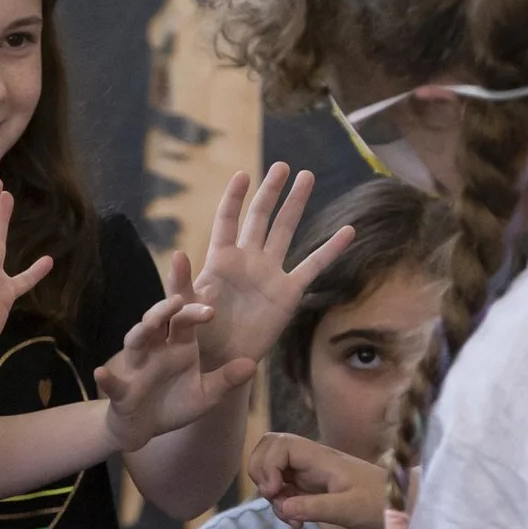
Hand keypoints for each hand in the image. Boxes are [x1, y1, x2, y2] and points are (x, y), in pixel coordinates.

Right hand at [97, 293, 259, 448]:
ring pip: (136, 341)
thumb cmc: (175, 404)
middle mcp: (156, 350)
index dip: (197, 307)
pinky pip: (113, 383)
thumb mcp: (207, 395)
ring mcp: (137, 368)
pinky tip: (100, 373)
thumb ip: (226, 379)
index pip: (187, 320)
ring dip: (143, 329)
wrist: (145, 429)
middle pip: (159, 321)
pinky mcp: (121, 391)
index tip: (213, 291)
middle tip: (180, 299)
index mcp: (179, 346)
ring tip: (153, 319)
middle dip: (167, 308)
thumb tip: (252, 364)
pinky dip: (107, 379)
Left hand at [183, 164, 354, 367]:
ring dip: (296, 204)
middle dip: (271, 191)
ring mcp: (270, 273)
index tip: (243, 175)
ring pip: (286, 231)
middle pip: (261, 217)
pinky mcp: (289, 293)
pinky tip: (348, 231)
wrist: (220, 362)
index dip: (235, 198)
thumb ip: (182, 282)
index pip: (228, 220)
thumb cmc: (197, 337)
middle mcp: (247, 260)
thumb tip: (179, 254)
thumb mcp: (184, 308)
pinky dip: (331, 250)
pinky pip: (313, 267)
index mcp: (221, 260)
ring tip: (307, 176)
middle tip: (283, 166)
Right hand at [246, 432, 390, 528]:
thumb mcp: (349, 509)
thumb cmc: (382, 505)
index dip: (267, 464)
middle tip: (275, 498)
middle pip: (269, 449)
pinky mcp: (313, 489)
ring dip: (272, 495)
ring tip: (291, 518)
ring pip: (274, 471)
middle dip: (261, 473)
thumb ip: (315, 507)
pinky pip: (285, 489)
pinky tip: (297, 522)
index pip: (279, 444)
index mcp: (321, 458)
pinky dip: (283, 505)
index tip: (274, 492)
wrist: (403, 509)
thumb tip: (281, 505)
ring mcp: (311, 474)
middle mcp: (312, 462)